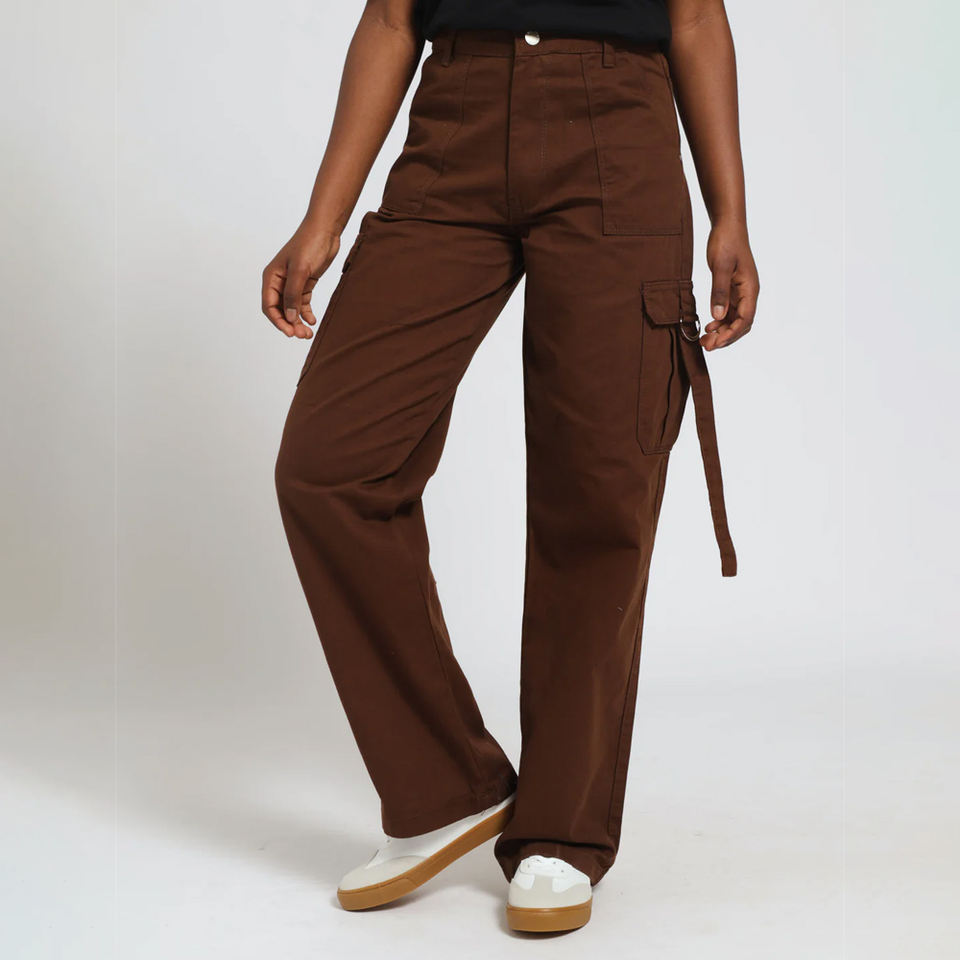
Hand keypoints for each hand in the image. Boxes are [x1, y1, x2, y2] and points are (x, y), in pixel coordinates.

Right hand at [261, 224, 340, 337]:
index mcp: (271, 277)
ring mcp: (292, 282)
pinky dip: (306, 313)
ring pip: (292, 308)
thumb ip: (293, 295)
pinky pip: (302, 303)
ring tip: (308, 333)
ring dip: (298, 321)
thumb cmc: (309, 245)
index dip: (278, 321)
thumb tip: (289, 317)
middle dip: (289, 324)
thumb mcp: (300, 270)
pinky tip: (313, 321)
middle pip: (280, 310)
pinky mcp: (305, 282)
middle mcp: (279, 282)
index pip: (269, 306)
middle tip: (302, 335)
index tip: (290, 333)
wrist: (325, 230)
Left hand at [702, 220, 759, 350]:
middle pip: (741, 324)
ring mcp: (741, 292)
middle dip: (725, 337)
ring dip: (721, 331)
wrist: (727, 226)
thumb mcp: (720, 266)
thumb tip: (718, 316)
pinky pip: (729, 312)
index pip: (745, 319)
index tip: (715, 342)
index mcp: (750, 289)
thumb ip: (719, 291)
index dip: (731, 334)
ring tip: (705, 339)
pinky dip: (720, 321)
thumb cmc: (726, 242)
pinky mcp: (732, 290)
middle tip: (706, 345)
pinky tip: (708, 325)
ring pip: (735, 320)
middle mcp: (748, 293)